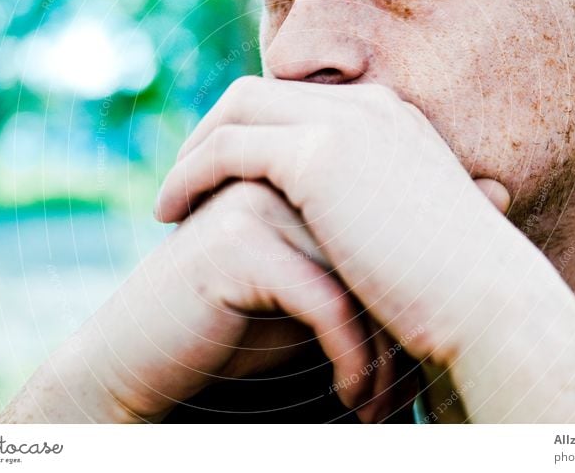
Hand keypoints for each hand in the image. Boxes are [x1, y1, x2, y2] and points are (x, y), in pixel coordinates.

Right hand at [3, 180, 402, 422]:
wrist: (142, 353)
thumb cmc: (233, 327)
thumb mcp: (305, 291)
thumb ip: (353, 266)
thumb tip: (431, 281)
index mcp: (298, 171)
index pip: (383, 227)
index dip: (405, 299)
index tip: (415, 359)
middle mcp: (279, 175)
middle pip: (376, 249)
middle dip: (399, 330)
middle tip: (406, 390)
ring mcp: (256, 202)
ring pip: (361, 277)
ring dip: (382, 354)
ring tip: (383, 403)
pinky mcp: (239, 242)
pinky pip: (327, 304)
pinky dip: (352, 360)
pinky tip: (352, 396)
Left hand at [155, 77, 520, 362]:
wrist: (487, 304)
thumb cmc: (455, 286)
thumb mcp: (414, 229)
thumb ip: (382, 207)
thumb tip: (360, 227)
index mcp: (391, 119)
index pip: (302, 102)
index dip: (256, 132)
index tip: (226, 176)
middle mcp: (368, 106)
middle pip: (262, 92)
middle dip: (215, 129)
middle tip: (186, 178)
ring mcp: (344, 123)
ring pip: (236, 108)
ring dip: (193, 148)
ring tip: (170, 198)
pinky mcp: (318, 155)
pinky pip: (226, 147)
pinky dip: (189, 174)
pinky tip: (170, 211)